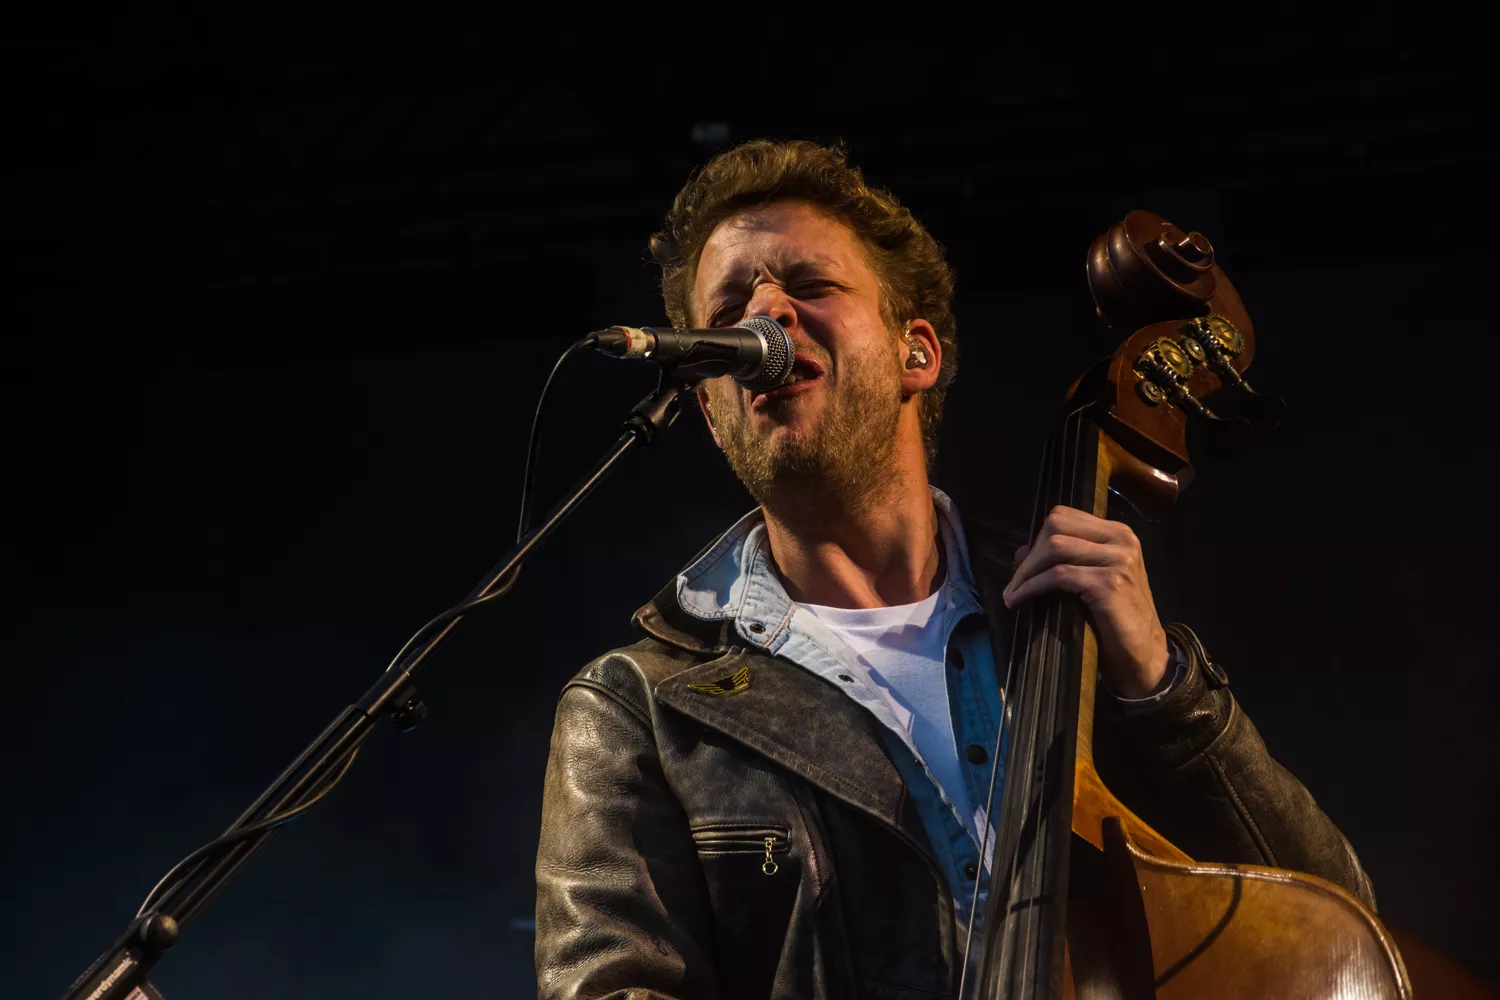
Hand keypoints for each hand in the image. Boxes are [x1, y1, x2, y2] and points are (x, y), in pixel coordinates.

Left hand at [1002, 505, 1169, 698]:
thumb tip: (1020, 552)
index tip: (1024, 567)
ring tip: (1012, 595)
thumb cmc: (1116, 621)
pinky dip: (1032, 587)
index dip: (1038, 539)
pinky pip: (1058, 575)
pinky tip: (1020, 600)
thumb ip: (1062, 561)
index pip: (1064, 516)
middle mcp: (1121, 539)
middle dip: (1030, 555)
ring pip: (1055, 547)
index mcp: (1117, 533)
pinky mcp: (1110, 584)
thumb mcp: (1090, 583)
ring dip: (1025, 573)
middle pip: (1056, 526)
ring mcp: (1118, 560)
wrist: (1145, 656)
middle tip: (1015, 583)